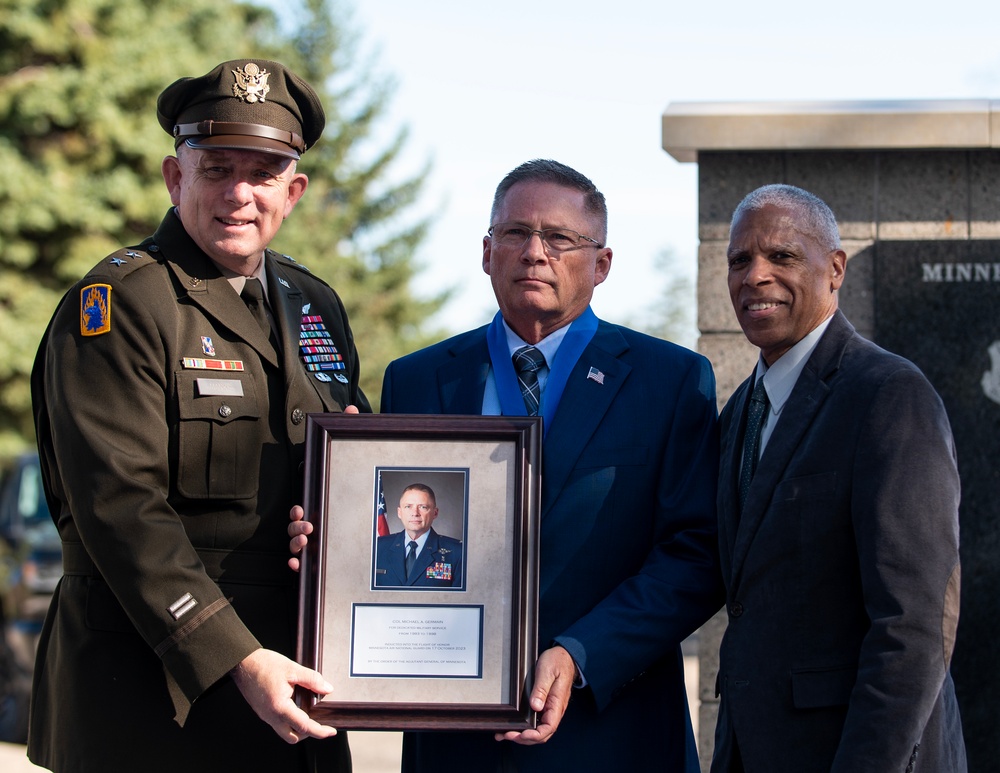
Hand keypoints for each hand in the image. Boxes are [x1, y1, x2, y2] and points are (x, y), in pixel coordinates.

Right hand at [231, 648, 336, 743]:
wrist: (242, 663)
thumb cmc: (263, 664)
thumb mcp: (292, 668)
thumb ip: (311, 679)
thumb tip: (327, 688)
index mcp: (279, 707)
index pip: (304, 726)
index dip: (320, 731)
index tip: (331, 731)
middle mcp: (271, 716)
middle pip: (293, 737)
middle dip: (309, 734)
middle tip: (321, 725)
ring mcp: (265, 715)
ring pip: (284, 732)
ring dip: (298, 729)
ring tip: (309, 717)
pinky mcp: (262, 711)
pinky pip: (277, 723)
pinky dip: (289, 721)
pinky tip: (296, 709)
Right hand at [287, 406, 357, 571]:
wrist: (369, 516)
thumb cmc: (353, 480)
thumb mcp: (352, 458)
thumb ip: (350, 430)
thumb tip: (350, 408)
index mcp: (319, 498)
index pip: (302, 501)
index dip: (298, 508)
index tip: (303, 508)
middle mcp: (313, 517)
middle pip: (295, 524)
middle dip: (295, 527)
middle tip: (308, 527)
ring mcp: (314, 535)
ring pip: (295, 542)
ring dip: (295, 544)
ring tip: (306, 543)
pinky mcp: (319, 552)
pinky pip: (302, 562)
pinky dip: (297, 566)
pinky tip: (298, 567)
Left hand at [495, 645, 574, 744]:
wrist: (564, 656)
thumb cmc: (558, 662)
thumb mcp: (548, 672)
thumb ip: (541, 689)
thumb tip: (535, 706)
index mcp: (557, 704)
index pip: (548, 728)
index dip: (534, 735)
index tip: (521, 734)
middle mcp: (554, 710)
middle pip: (541, 734)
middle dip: (524, 738)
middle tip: (507, 735)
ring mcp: (549, 709)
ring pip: (537, 729)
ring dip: (522, 735)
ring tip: (505, 734)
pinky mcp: (544, 705)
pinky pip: (535, 721)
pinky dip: (524, 726)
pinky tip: (513, 725)